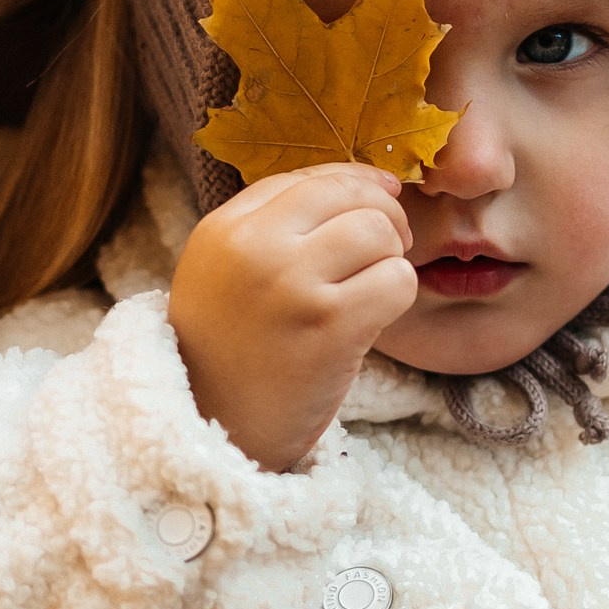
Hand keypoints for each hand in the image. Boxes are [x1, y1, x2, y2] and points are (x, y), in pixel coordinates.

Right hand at [167, 162, 416, 471]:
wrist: (211, 430)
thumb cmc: (229, 349)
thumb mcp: (224, 270)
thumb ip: (276, 223)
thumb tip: (374, 183)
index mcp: (224, 229)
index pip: (309, 178)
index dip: (355, 184)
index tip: (376, 203)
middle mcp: (254, 248)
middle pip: (353, 197)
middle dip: (383, 219)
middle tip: (383, 252)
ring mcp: (292, 286)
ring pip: (380, 233)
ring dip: (389, 260)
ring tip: (368, 290)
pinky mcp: (330, 328)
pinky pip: (397, 281)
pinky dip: (395, 297)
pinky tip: (371, 319)